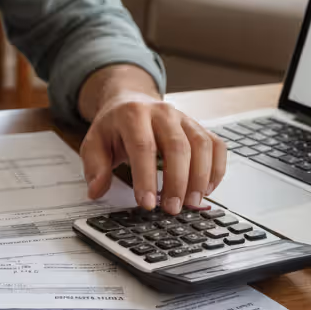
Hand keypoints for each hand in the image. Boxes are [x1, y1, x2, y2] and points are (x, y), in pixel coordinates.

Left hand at [80, 92, 227, 215]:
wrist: (130, 101)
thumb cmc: (114, 127)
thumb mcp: (94, 143)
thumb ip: (95, 167)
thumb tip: (96, 191)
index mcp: (133, 114)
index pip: (143, 146)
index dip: (146, 177)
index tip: (147, 203)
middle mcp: (162, 112)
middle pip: (177, 146)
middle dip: (177, 181)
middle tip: (172, 209)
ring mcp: (184, 118)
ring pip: (201, 145)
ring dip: (200, 177)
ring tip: (191, 203)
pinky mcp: (199, 127)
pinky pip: (216, 146)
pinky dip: (216, 169)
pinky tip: (206, 190)